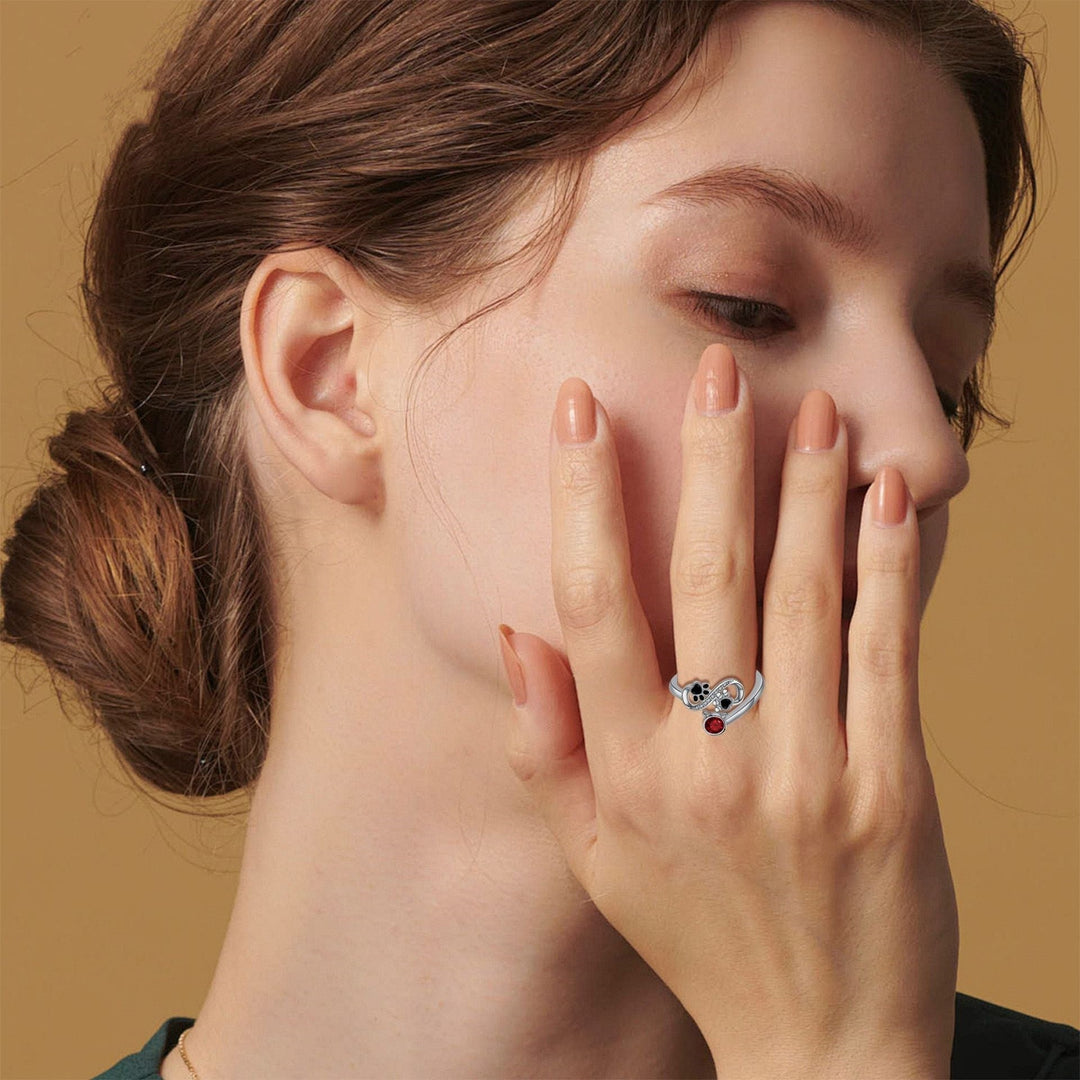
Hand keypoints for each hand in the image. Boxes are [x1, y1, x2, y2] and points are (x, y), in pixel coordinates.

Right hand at [497, 343, 959, 1078]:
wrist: (821, 1047)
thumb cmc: (696, 937)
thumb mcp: (594, 860)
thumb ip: (546, 749)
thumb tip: (519, 635)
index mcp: (630, 771)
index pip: (594, 605)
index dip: (584, 497)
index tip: (582, 410)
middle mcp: (712, 760)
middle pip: (708, 578)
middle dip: (711, 459)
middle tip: (719, 365)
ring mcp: (808, 771)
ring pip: (805, 597)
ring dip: (808, 490)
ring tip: (812, 407)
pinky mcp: (892, 786)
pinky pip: (887, 653)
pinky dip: (889, 566)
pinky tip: (889, 495)